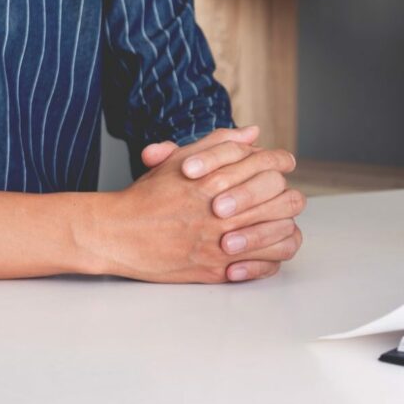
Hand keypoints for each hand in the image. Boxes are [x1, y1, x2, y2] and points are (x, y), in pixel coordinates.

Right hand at [94, 129, 304, 283]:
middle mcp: (223, 212)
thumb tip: (254, 133)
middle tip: (281, 198)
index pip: (271, 166)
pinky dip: (270, 259)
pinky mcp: (217, 270)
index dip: (281, 163)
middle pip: (284, 200)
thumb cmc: (148, 196)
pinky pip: (265, 266)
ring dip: (284, 226)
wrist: (117, 233)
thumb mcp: (180, 159)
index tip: (284, 166)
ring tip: (276, 223)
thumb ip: (220, 144)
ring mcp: (221, 243)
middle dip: (286, 196)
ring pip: (281, 235)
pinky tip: (262, 250)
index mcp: (216, 180)